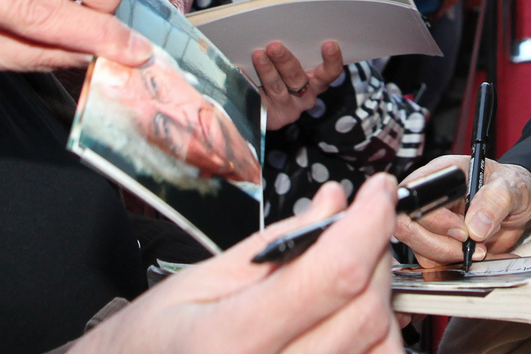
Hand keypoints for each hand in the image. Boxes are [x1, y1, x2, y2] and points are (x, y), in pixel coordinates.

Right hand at [73, 174, 403, 353]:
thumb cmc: (150, 345)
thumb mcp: (200, 280)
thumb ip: (278, 244)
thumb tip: (334, 204)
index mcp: (231, 341)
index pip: (333, 275)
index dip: (369, 223)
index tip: (378, 193)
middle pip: (364, 310)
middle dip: (375, 252)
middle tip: (360, 224)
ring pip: (380, 346)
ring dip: (378, 298)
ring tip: (347, 274)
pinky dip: (372, 337)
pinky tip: (348, 315)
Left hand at [254, 40, 346, 129]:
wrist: (262, 107)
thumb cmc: (280, 74)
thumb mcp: (290, 65)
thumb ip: (292, 51)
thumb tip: (278, 33)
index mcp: (316, 82)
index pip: (330, 73)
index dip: (332, 60)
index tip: (329, 44)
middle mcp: (306, 97)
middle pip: (298, 78)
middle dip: (286, 61)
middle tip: (274, 46)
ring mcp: (288, 110)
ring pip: (277, 89)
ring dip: (267, 71)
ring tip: (258, 55)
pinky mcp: (270, 118)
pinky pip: (258, 100)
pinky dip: (248, 84)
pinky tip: (240, 71)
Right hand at [393, 156, 530, 266]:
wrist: (522, 206)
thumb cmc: (513, 187)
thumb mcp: (511, 187)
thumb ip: (495, 200)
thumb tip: (475, 225)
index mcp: (441, 174)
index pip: (415, 196)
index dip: (433, 218)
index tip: (462, 230)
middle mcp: (431, 199)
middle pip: (409, 227)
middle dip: (440, 243)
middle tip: (472, 244)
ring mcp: (433, 224)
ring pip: (420, 248)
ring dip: (451, 257)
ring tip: (481, 250)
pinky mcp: (440, 244)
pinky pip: (435, 262)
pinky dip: (458, 266)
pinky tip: (480, 256)